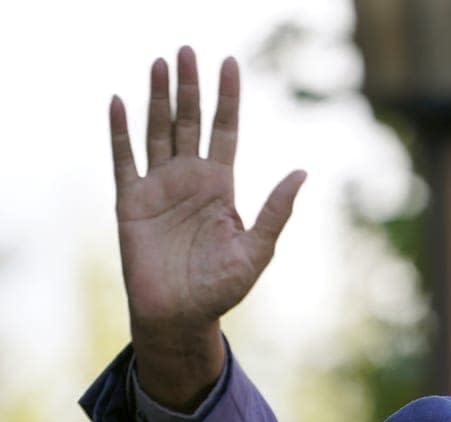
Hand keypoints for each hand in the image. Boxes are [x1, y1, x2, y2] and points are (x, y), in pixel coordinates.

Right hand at [109, 46, 304, 409]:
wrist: (181, 316)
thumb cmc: (221, 288)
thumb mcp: (257, 250)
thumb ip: (276, 211)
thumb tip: (303, 173)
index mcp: (220, 186)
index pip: (225, 130)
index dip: (227, 98)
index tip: (230, 63)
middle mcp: (189, 179)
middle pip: (189, 121)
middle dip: (189, 86)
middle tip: (186, 49)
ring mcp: (159, 188)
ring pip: (157, 131)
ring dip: (156, 97)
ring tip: (159, 63)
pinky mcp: (131, 202)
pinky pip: (124, 159)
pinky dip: (120, 131)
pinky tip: (120, 102)